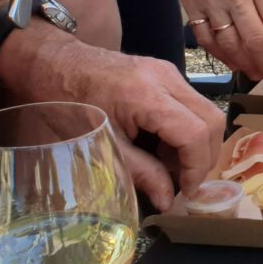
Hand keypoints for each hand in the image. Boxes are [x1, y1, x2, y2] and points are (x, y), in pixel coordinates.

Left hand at [6, 37, 225, 211]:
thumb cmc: (65, 103)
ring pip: (206, 111)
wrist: (51, 63)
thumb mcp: (98, 145)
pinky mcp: (165, 72)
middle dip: (204, 156)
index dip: (197, 167)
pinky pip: (191, 104)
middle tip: (183, 181)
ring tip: (167, 164)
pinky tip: (161, 145)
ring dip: (197, 144)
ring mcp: (168, 71)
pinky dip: (186, 130)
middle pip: (212, 119)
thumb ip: (139, 173)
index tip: (186, 191)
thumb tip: (168, 200)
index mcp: (146, 95)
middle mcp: (165, 77)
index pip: (196, 132)